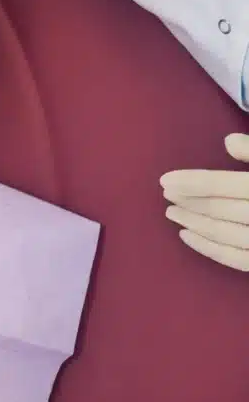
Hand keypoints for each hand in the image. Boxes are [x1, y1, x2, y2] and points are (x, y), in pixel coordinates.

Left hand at [161, 133, 248, 270]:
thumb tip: (227, 141)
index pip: (226, 184)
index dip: (193, 182)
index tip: (165, 180)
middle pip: (222, 209)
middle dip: (189, 203)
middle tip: (165, 196)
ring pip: (226, 235)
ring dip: (194, 225)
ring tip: (172, 215)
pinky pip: (237, 260)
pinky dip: (210, 249)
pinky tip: (189, 238)